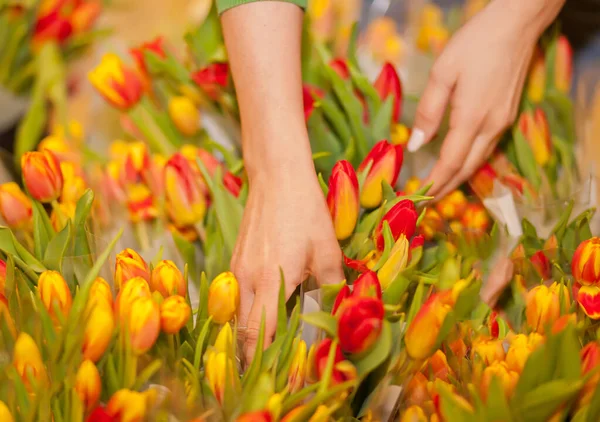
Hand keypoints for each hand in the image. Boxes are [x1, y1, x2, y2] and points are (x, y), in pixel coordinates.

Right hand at [232, 161, 343, 363]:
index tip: (271, 374)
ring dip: (247, 333)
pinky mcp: (235, 259)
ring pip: (235, 313)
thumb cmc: (305, 211)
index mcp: (270, 280)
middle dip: (250, 353)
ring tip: (265, 346)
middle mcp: (245, 278)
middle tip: (267, 368)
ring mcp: (236, 268)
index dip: (261, 359)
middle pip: (240, 330)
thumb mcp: (328, 248)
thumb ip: (332, 284)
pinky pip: (236, 295)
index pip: (258, 333)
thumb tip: (338, 309)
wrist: (276, 177)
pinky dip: (245, 312)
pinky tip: (263, 311)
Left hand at [406, 0, 564, 198]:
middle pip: (466, 169)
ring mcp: (503, 122)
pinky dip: (469, 163)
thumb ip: (428, 111)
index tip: (418, 198)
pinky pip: (486, 149)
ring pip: (478, 161)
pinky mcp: (507, 116)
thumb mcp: (443, 73)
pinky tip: (458, 164)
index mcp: (472, 118)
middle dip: (445, 188)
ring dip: (458, 178)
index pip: (450, 163)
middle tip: (425, 202)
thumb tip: (415, 145)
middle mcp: (491, 127)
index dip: (434, 184)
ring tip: (438, 188)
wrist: (517, 25)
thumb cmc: (475, 44)